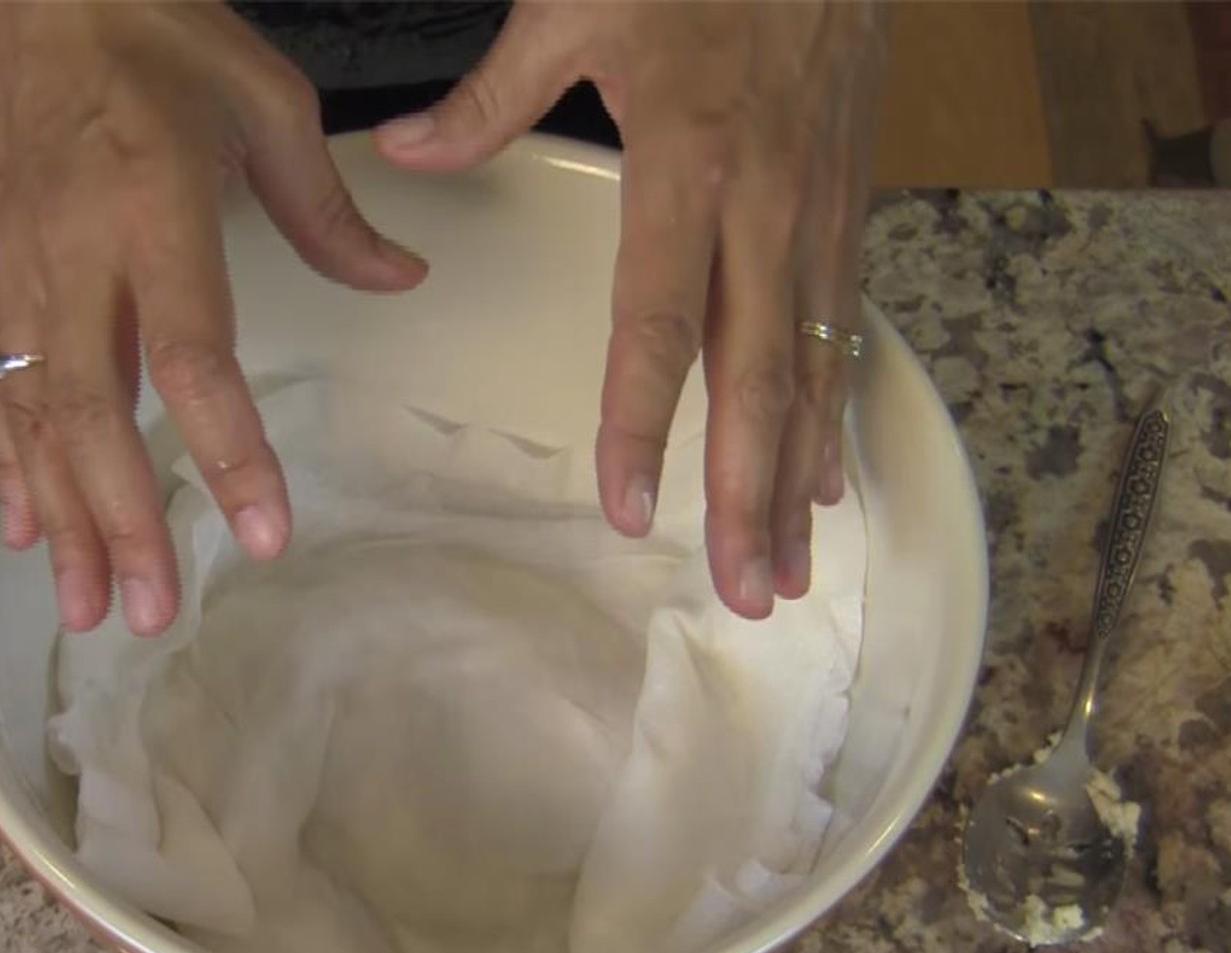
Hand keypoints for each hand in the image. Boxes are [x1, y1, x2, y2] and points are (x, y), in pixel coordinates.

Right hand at [0, 1, 426, 634]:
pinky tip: (29, 531)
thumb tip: (402, 277)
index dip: (228, 453)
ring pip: (34, 417)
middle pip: (95, 414)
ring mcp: (17, 269)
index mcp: (152, 208)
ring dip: (65, 519)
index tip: (262, 535)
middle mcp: (75, 254)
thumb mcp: (267, 103)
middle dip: (124, 523)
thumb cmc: (154, 32)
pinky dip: (13, 465)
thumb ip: (330, 211)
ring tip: (88, 606)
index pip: (193, 357)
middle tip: (152, 613)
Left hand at [375, 0, 884, 618]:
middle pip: (757, 378)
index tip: (628, 508)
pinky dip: (835, 413)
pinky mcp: (852, 208)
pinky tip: (825, 479)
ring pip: (813, 370)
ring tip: (785, 565)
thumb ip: (493, 95)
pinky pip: (846, 331)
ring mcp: (821, 213)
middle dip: (748, 494)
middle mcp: (767, 206)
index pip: (659, 323)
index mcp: (689, 160)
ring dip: (798, 479)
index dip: (641, 423)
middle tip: (743, 587)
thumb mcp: (579, 0)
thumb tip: (407, 159)